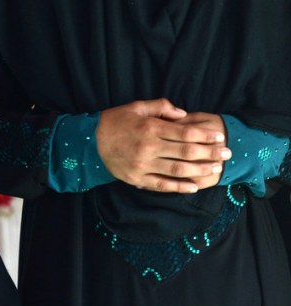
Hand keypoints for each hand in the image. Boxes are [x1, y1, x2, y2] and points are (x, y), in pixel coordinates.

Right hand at [96, 98, 230, 193]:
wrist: (90, 141)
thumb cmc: (115, 121)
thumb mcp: (137, 106)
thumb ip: (162, 107)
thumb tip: (184, 114)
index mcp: (151, 128)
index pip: (186, 132)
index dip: (206, 135)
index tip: (220, 137)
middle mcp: (149, 148)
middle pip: (187, 152)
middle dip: (210, 153)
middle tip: (227, 154)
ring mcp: (142, 165)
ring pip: (177, 170)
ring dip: (199, 170)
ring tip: (216, 170)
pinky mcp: (136, 179)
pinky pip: (160, 185)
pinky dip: (178, 187)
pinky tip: (193, 186)